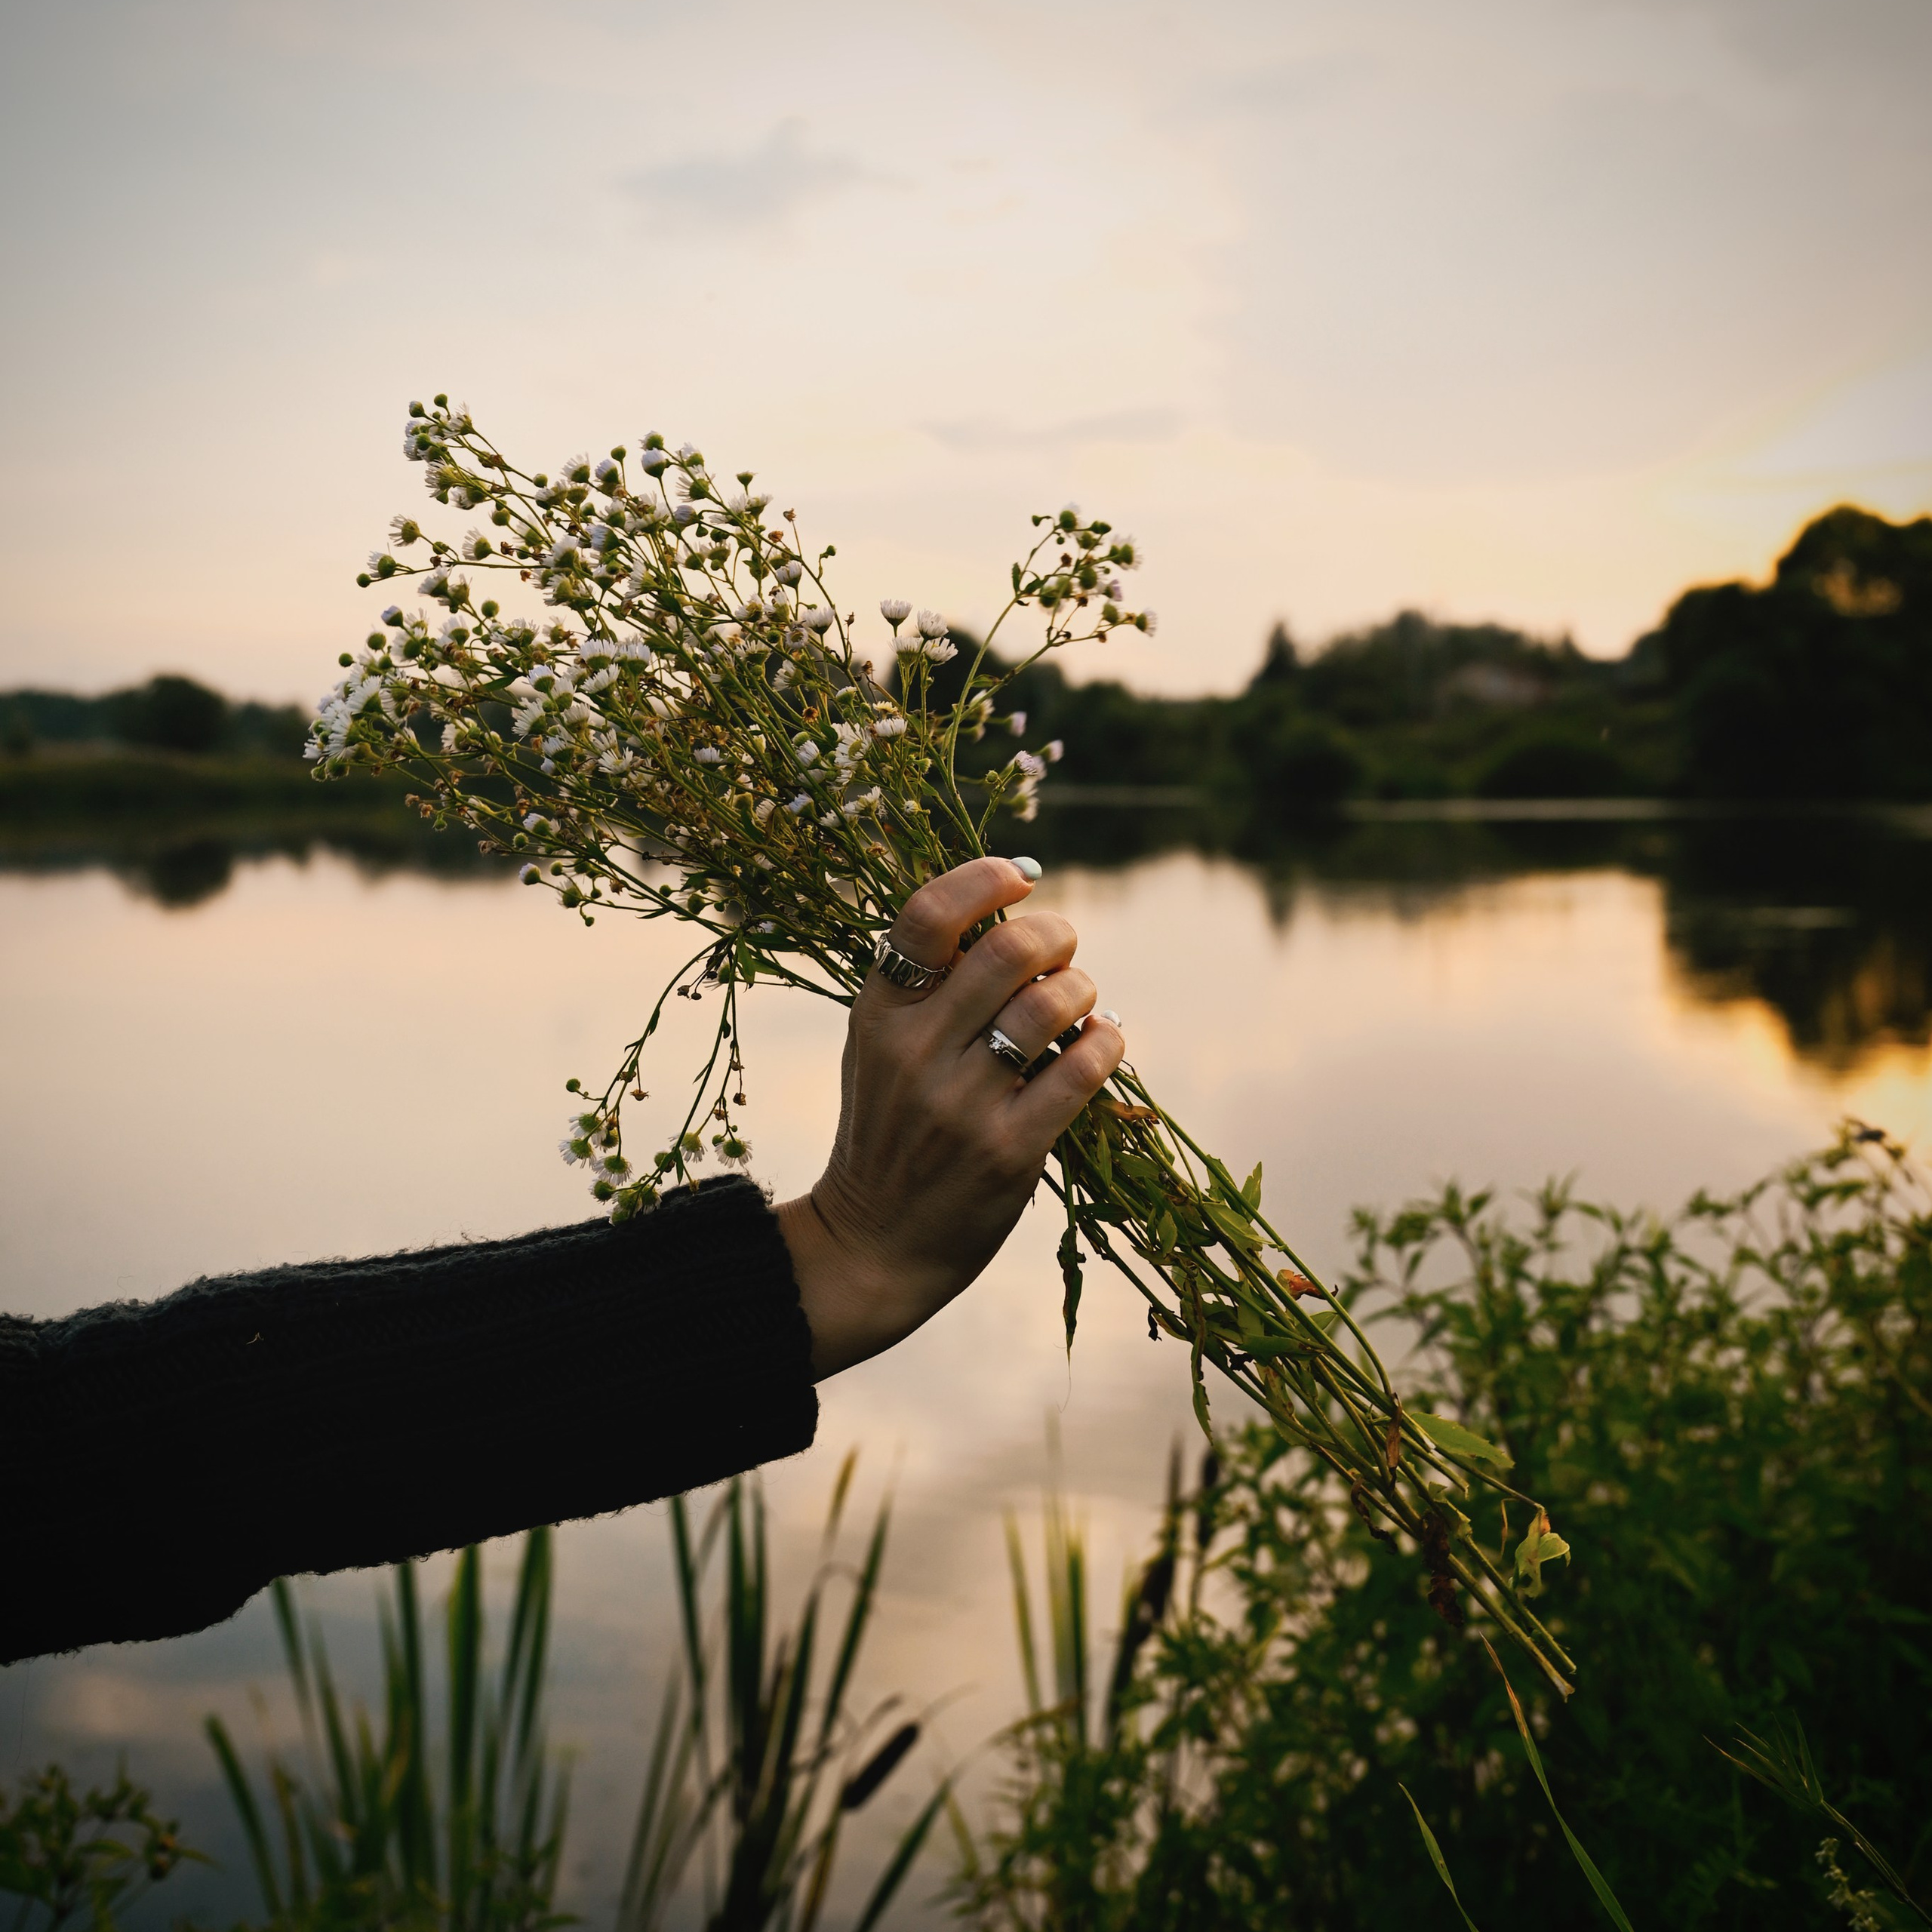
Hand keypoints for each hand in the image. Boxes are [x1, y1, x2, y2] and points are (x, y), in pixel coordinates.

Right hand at [777, 856, 1124, 1377]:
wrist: (874, 1245)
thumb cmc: (890, 1134)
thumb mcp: (877, 1051)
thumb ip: (926, 987)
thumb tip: (1012, 909)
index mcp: (876, 1015)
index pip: (927, 916)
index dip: (984, 880)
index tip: (1020, 879)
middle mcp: (914, 1052)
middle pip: (1008, 949)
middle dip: (1055, 935)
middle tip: (1062, 951)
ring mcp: (962, 1104)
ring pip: (1054, 1003)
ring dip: (1083, 989)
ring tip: (1080, 1003)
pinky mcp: (1010, 1150)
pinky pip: (1084, 1068)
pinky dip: (1107, 1041)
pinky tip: (1102, 1043)